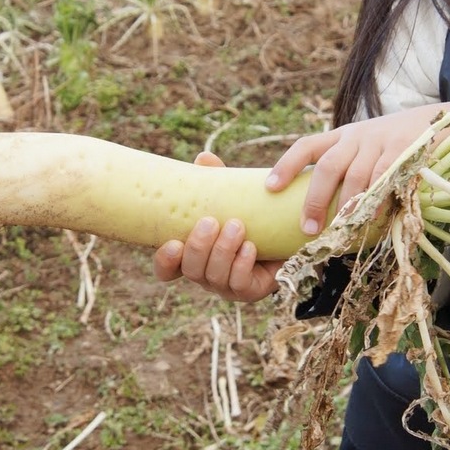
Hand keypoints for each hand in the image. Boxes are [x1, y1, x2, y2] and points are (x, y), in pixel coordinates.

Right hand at [153, 152, 283, 302]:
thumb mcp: (230, 198)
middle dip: (199, 247)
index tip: (172, 243)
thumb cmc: (248, 216)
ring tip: (237, 226)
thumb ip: (215, 181)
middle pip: (191, 270)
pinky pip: (239, 284)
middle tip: (211, 222)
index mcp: (192, 256)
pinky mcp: (248, 291)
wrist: (284, 236)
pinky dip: (242, 264)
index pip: (167, 269)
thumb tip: (203, 158)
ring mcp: (225, 286)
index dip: (165, 261)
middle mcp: (205, 274)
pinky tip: (251, 247)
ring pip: (214, 277)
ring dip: (223, 251)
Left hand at [265, 105, 449, 235]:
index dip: (286, 165)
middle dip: (315, 199)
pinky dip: (376, 200)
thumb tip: (315, 212)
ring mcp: (379, 142)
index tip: (270, 188)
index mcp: (340, 136)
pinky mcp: (403, 151)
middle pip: (328, 166)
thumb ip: (343, 167)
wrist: (434, 119)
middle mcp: (356, 136)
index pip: (306, 146)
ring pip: (355, 176)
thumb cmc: (389, 145)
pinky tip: (370, 217)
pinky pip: (385, 178)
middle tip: (307, 229)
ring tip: (338, 230)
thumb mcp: (362, 147)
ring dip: (345, 206)